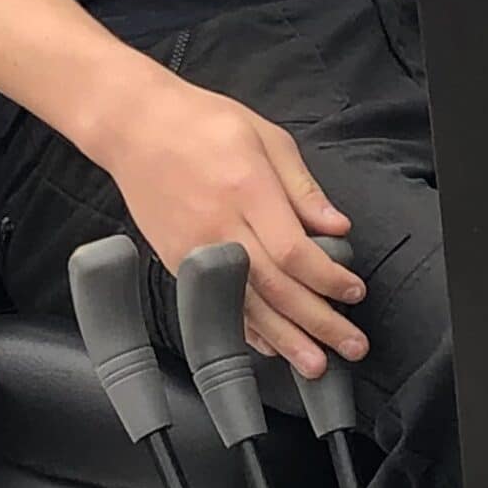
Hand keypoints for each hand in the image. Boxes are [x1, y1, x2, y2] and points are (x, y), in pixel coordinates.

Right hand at [90, 69, 367, 375]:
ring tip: (315, 365)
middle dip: (318, 322)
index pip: (294, 252)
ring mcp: (194, 249)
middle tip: (351, 347)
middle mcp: (219, 226)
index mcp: (246, 189)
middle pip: (275, 287)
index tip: (354, 292)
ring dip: (285, 339)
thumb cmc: (200, 122)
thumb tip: (337, 227)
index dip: (328, 279)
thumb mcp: (264, 135)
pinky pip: (216, 303)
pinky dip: (245, 329)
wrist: (133, 127)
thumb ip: (302, 187)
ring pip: (245, 306)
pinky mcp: (176, 261)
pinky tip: (269, 346)